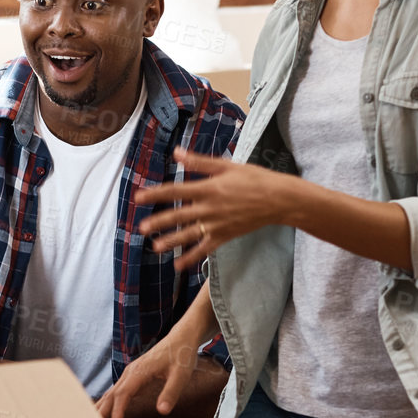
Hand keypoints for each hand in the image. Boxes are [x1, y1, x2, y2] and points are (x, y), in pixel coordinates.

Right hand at [96, 333, 223, 417]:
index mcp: (140, 371)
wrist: (181, 339)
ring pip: (112, 392)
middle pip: (111, 394)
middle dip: (102, 412)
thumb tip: (162, 411)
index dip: (118, 411)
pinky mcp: (133, 375)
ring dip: (102, 407)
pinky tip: (105, 412)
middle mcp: (131, 372)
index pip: (124, 394)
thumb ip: (171, 393)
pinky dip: (109, 403)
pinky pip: (117, 391)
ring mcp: (130, 373)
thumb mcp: (181, 375)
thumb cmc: (181, 355)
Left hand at [136, 150, 293, 271]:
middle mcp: (209, 208)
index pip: (176, 191)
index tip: (139, 197)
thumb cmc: (254, 178)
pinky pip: (204, 249)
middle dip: (159, 221)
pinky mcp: (224, 236)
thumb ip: (199, 162)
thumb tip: (176, 152)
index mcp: (208, 188)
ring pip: (189, 235)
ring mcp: (216, 225)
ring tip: (155, 247)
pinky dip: (191, 258)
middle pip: (179, 215)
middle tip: (141, 228)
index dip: (156, 194)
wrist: (278, 200)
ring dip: (171, 241)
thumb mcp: (226, 166)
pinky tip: (178, 265)